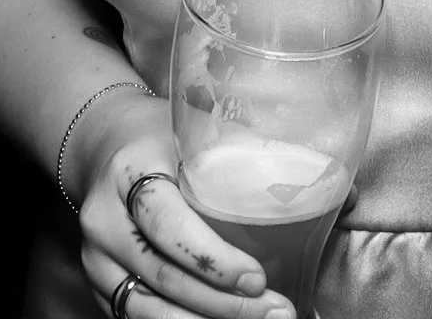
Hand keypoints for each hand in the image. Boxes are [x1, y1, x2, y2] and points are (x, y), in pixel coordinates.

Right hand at [74, 99, 292, 318]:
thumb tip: (334, 187)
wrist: (102, 145)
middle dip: (223, 304)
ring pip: (149, 310)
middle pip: (163, 276)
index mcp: (129, 172)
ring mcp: (97, 260)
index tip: (257, 279)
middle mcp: (104, 221)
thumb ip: (246, 154)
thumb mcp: (192, 130)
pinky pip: (139, 317)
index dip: (212, 258)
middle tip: (276, 312)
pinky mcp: (100, 285)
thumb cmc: (159, 136)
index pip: (167, 222)